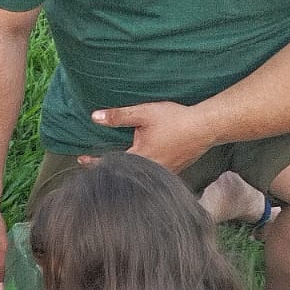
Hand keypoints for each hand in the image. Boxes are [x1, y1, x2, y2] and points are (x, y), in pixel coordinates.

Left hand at [86, 101, 215, 174]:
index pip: (111, 163)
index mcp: (141, 158)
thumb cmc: (176, 120)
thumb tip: (94, 117)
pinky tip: (141, 169)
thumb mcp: (144, 113)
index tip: (82, 160)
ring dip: (127, 172)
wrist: (207, 127)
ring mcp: (164, 173)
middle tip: (96, 165)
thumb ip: (119, 116)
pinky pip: (153, 176)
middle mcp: (152, 170)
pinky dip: (143, 173)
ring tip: (116, 168)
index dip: (94, 162)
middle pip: (125, 174)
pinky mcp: (174, 171)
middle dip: (110, 169)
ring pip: (140, 176)